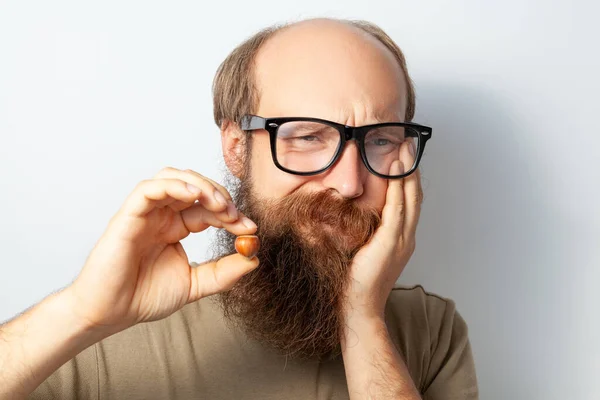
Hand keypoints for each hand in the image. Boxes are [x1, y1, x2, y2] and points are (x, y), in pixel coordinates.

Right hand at [65, 167, 258, 334]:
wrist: (110, 314)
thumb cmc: (143, 297)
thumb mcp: (195, 284)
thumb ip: (224, 272)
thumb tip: (253, 258)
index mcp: (176, 227)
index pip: (208, 208)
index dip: (231, 213)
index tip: (251, 228)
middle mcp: (162, 215)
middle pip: (195, 187)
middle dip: (221, 196)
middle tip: (236, 216)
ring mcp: (145, 213)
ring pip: (173, 178)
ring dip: (201, 185)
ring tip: (219, 204)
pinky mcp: (128, 215)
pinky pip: (149, 189)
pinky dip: (173, 185)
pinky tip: (194, 195)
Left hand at [344, 140, 422, 318]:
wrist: (357, 308)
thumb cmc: (354, 282)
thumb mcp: (360, 250)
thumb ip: (362, 231)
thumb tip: (348, 210)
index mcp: (400, 239)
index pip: (407, 202)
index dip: (407, 178)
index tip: (402, 156)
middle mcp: (405, 237)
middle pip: (414, 196)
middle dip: (411, 168)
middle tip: (407, 144)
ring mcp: (401, 240)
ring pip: (409, 198)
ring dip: (407, 172)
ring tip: (403, 149)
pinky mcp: (391, 243)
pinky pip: (398, 209)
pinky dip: (399, 188)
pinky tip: (395, 171)